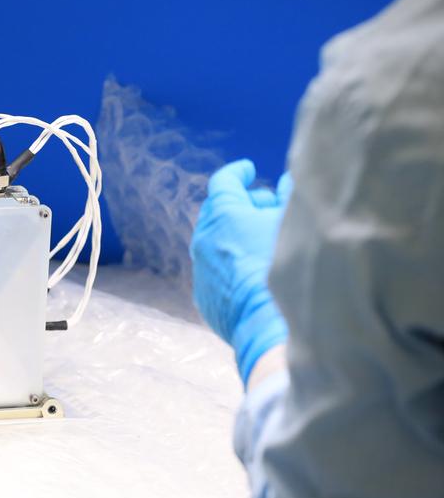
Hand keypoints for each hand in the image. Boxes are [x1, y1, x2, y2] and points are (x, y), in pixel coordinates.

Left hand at [190, 159, 291, 382]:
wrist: (271, 327)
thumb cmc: (289, 269)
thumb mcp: (296, 224)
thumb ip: (292, 198)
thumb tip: (290, 183)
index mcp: (223, 216)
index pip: (224, 183)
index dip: (238, 173)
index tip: (248, 170)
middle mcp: (204, 240)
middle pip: (218, 211)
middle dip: (242, 203)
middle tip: (264, 203)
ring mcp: (201, 271)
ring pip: (216, 242)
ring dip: (236, 234)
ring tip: (263, 236)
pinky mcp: (205, 297)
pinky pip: (216, 270)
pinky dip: (232, 261)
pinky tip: (255, 267)